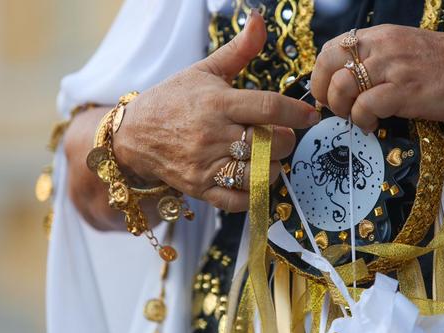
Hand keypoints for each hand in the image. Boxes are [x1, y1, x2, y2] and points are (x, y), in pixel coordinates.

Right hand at [113, 11, 319, 211]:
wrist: (133, 134)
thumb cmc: (173, 100)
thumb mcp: (205, 71)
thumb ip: (239, 50)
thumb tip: (259, 20)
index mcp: (217, 102)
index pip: (268, 107)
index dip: (296, 112)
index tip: (310, 116)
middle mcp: (213, 134)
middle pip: (270, 143)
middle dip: (285, 140)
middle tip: (280, 135)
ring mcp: (205, 164)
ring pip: (258, 173)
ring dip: (272, 166)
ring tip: (266, 156)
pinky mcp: (200, 188)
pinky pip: (238, 200)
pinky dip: (254, 194)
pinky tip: (254, 178)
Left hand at [310, 25, 443, 131]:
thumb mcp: (404, 52)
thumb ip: (376, 62)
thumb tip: (346, 84)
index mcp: (380, 36)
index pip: (330, 49)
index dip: (320, 75)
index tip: (328, 93)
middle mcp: (382, 47)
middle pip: (328, 65)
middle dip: (324, 92)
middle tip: (338, 108)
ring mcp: (393, 67)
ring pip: (342, 86)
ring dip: (343, 109)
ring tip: (358, 117)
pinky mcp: (405, 91)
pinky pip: (365, 106)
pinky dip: (362, 120)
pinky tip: (373, 124)